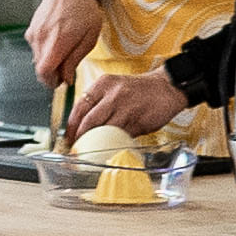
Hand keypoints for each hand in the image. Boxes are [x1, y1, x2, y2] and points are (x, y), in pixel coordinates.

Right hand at [24, 0, 108, 86]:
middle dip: (52, 73)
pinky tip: (57, 40)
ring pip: (37, 59)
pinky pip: (35, 48)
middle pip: (39, 68)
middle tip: (66, 68)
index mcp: (57, 42)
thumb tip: (66, 80)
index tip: (60, 82)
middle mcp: (41, 38)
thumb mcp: (89, 38)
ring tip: (64, 49)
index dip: (51, 82)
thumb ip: (74, 60)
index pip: (44, 72)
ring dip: (49, 61)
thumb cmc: (84, 11)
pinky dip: (45, 50)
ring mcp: (34, 33)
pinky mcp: (31, 29)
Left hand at [68, 69, 186, 142]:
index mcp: (103, 84)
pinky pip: (121, 137)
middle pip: (89, 122)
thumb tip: (79, 126)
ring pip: (104, 132)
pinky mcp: (138, 122)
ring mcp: (126, 108)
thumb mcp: (113, 87)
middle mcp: (113, 95)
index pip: (79, 107)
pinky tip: (111, 147)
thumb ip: (97, 102)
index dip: (72, 126)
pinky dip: (114, 144)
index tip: (68, 137)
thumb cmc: (136, 90)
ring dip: (97, 144)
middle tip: (77, 148)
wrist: (166, 87)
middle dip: (80, 138)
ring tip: (92, 151)